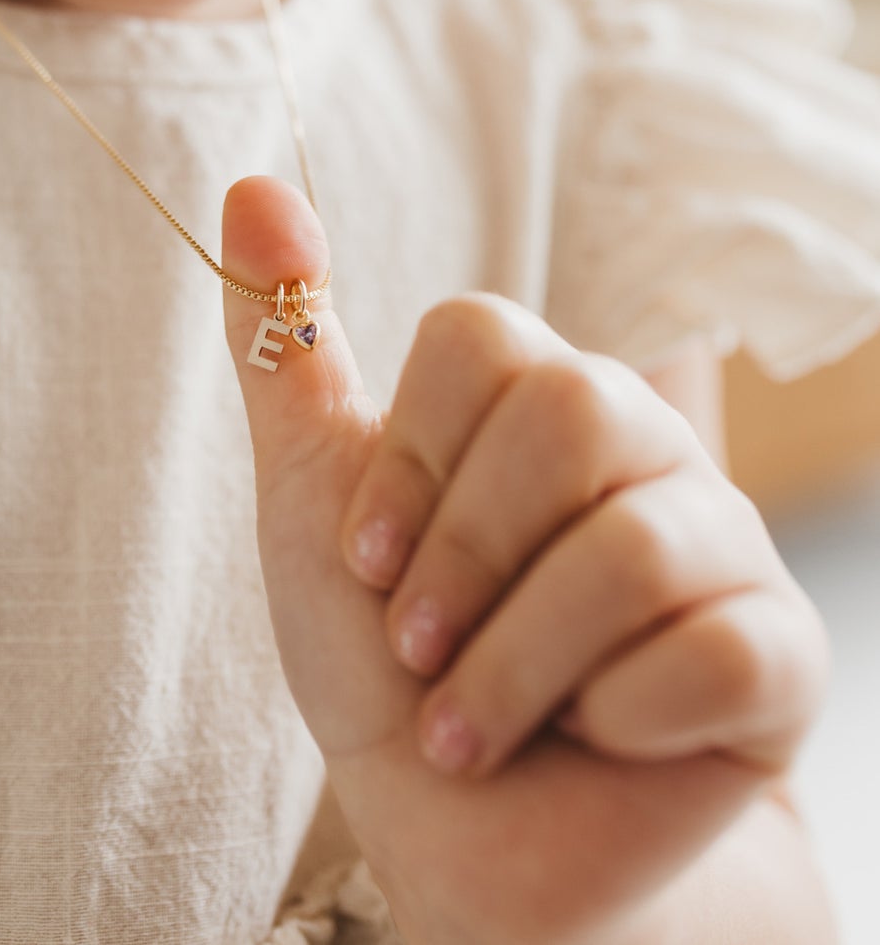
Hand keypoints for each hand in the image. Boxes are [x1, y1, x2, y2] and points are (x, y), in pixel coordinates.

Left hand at [221, 176, 830, 944]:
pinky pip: (717, 652)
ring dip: (515, 666)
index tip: (368, 561)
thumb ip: (286, 347)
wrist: (468, 845)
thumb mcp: (314, 504)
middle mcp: (640, 443)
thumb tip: (253, 185)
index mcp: (533, 394)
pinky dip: (617, 721)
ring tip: (470, 727)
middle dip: (465, 558)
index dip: (409, 458)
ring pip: (633, 547)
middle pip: (573, 412)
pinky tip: (596, 744)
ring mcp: (720, 542)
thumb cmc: (391, 665)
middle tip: (418, 647)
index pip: (484, 334)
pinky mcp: (777, 656)